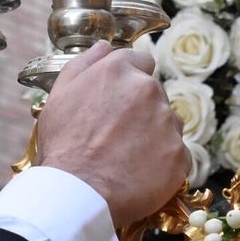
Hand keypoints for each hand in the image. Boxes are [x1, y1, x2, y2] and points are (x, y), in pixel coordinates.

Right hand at [37, 41, 188, 228]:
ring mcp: (168, 123)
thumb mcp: (59, 96)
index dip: (126, 80)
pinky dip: (159, 163)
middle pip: (153, 93)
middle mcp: (149, 89)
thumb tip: (104, 46)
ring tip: (123, 158)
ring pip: (166, 123)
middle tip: (113, 136)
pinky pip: (174, 154)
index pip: (138, 60)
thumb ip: (84, 64)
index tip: (115, 101)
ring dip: (151, 135)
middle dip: (138, 110)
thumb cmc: (63, 147)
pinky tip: (135, 173)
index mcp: (119, 71)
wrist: (78, 194)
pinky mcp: (180, 155)